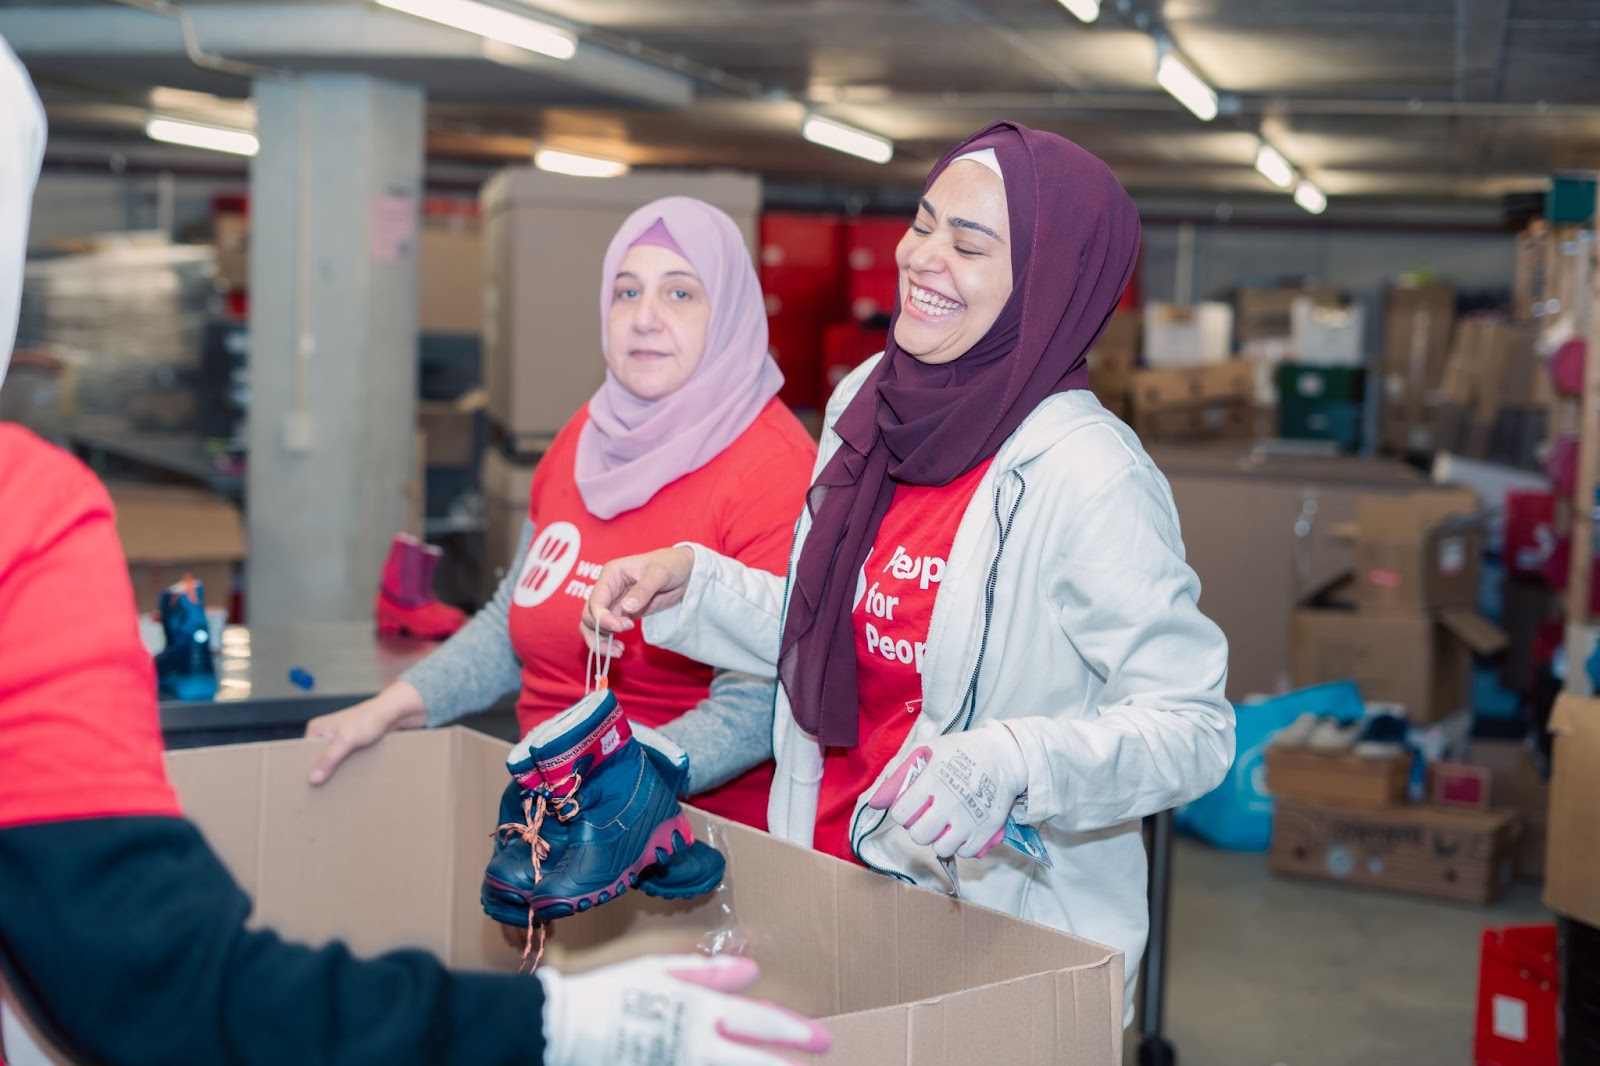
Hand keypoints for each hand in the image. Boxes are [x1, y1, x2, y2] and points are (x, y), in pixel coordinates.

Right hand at [303, 682, 426, 784]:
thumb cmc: (368, 720)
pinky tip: (349, 779)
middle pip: (318, 759)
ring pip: (332, 761)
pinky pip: (343, 759)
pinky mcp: (349, 743)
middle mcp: (323, 734)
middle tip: (323, 791)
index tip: (309, 788)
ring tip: (336, 788)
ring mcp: (337, 739)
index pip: (303, 755)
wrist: (392, 713)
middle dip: (322, 772)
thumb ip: (329, 758)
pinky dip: (347, 768)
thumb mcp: (346, 740)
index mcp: (315, 729)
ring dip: (336, 772)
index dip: (307, 770)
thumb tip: (313, 778)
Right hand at [537, 954, 829, 1065]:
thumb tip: (750, 971)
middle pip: (753, 1062)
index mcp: (697, 1009)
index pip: (757, 1021)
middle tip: (821, 1057)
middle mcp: (695, 1044)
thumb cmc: (607, 995)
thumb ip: (707, 973)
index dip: (792, 1031)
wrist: (559, 1030)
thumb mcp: (657, 971)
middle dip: (788, 1065)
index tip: (821, 1038)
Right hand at [581, 546, 695, 653]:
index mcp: (611, 574)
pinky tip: (619, 648)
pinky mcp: (621, 614)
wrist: (684, 570)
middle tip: (626, 635)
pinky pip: (606, 629)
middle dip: (602, 630)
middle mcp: (607, 588)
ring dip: (600, 640)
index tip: (621, 628)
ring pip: (593, 625)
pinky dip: (607, 641)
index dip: (602, 618)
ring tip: (618, 651)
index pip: (596, 600)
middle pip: (589, 615)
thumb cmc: (671, 565)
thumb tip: (626, 609)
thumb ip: (643, 590)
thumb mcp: (660, 574)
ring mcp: (613, 602)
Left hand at [865, 724, 1028, 859]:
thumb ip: (898, 776)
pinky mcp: (988, 829)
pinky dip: (962, 845)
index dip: (903, 810)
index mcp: (931, 780)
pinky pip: (966, 853)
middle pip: (918, 835)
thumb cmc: (960, 750)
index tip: (912, 804)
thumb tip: (875, 803)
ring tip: (945, 824)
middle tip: (928, 815)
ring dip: (939, 838)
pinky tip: (962, 830)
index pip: (901, 813)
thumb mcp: (927, 751)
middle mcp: (950, 802)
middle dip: (919, 826)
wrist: (1004, 755)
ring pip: (941, 847)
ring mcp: (970, 818)